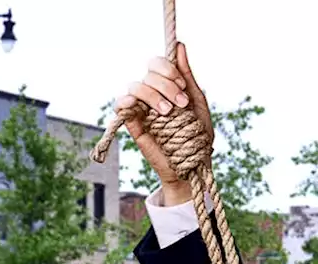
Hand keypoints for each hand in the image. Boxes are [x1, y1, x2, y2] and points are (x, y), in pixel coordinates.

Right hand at [114, 43, 212, 204]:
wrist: (193, 164)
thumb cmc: (197, 134)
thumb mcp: (197, 101)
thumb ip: (187, 75)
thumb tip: (179, 45)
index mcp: (166, 86)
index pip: (156, 63)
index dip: (167, 69)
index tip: (182, 86)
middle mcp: (151, 93)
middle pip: (148, 74)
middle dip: (166, 86)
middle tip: (181, 104)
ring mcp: (140, 107)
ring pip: (135, 86)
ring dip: (153, 95)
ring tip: (168, 113)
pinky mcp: (132, 123)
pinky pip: (120, 104)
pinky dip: (127, 102)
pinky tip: (140, 107)